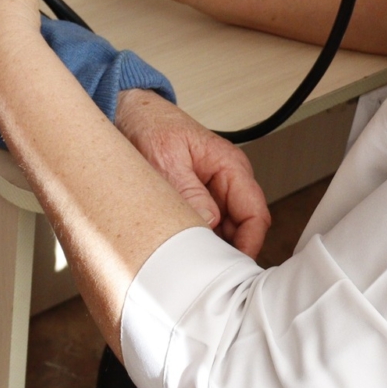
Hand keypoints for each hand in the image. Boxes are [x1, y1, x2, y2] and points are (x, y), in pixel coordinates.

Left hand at [115, 90, 269, 257]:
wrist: (130, 115)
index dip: (250, 244)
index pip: (256, 213)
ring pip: (224, 233)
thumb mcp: (166, 160)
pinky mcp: (196, 201)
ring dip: (210, 248)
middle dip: (228, 252)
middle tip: (205, 272)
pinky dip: (196, 241)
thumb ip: (189, 193)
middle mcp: (227, 182)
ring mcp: (213, 193)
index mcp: (230, 166)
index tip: (234, 267)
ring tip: (189, 262)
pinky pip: (205, 229)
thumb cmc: (151, 126)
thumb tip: (209, 225)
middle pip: (243, 229)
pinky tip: (180, 250)